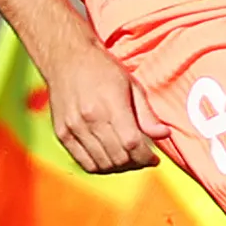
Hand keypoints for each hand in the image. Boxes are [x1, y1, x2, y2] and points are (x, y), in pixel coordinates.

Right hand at [35, 32, 171, 173]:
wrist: (66, 58)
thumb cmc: (102, 69)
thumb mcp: (131, 85)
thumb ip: (147, 114)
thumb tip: (164, 135)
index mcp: (110, 106)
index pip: (132, 144)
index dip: (146, 157)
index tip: (154, 158)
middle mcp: (89, 120)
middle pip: (118, 158)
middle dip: (136, 163)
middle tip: (142, 158)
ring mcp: (73, 128)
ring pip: (102, 165)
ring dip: (119, 168)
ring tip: (127, 159)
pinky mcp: (62, 134)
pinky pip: (84, 163)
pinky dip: (100, 167)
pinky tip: (109, 159)